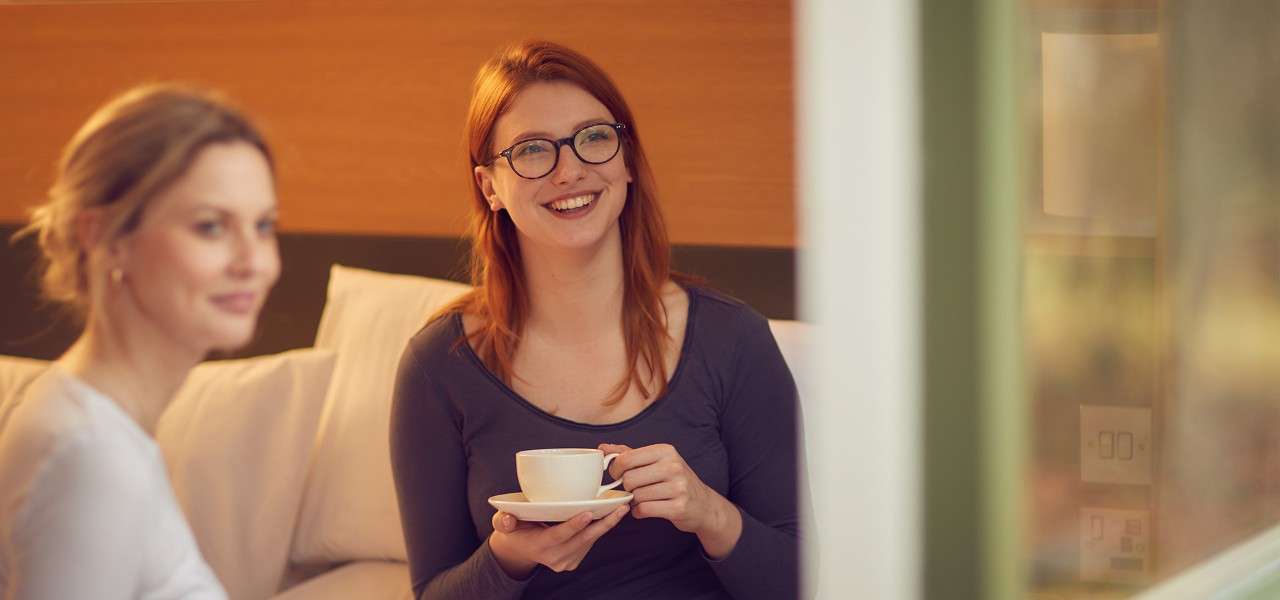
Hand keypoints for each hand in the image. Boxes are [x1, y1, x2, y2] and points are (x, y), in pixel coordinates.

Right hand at [487, 506, 628, 577]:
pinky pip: (590, 543)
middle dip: (604, 524)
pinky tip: (610, 515)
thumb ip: (503, 520)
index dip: (574, 525)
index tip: (589, 513)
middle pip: (582, 539)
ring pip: (590, 541)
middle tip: (620, 508)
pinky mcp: (574, 560)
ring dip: (606, 525)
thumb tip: (505, 518)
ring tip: (620, 507)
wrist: (519, 549)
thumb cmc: (514, 529)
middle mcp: (554, 557)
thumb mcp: (503, 523)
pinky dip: (600, 529)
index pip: (559, 536)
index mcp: (539, 546)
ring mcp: (565, 561)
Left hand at [600, 443, 741, 558]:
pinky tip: (646, 509)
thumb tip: (602, 448)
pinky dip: (639, 512)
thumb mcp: (656, 461)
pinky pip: (644, 510)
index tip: (618, 474)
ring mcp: (678, 487)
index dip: (616, 469)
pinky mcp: (678, 507)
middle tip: (634, 489)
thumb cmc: (674, 480)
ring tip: (644, 499)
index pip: (626, 458)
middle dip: (627, 487)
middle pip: (629, 479)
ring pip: (636, 496)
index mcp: (666, 451)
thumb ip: (629, 453)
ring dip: (635, 501)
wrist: (703, 505)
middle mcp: (673, 466)